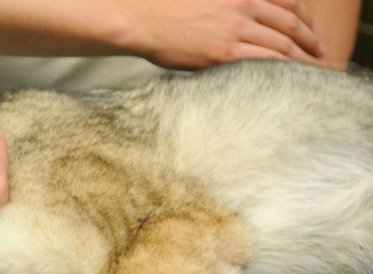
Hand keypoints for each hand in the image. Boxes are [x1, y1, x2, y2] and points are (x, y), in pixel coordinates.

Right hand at [124, 0, 324, 68]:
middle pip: (290, 24)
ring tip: (312, 70)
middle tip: (320, 52)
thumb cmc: (165, 8)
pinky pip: (263, 62)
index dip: (305, 17)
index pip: (287, 2)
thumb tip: (243, 16)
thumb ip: (227, 4)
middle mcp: (243, 7)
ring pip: (282, 45)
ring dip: (302, 58)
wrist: (141, 19)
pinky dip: (281, 70)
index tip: (311, 29)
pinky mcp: (223, 53)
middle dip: (311, 40)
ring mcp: (235, 30)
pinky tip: (288, 78)